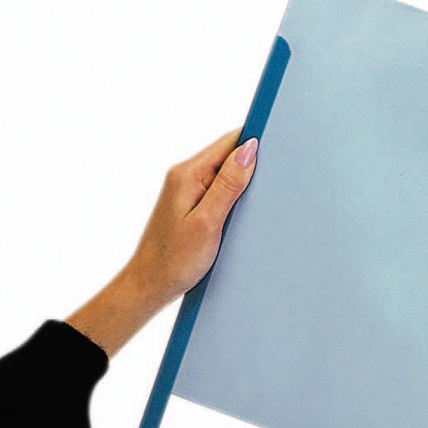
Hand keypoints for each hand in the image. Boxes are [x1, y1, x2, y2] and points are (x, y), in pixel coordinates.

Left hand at [66, 129, 257, 356]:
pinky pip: (219, 189)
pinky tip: (241, 213)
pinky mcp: (192, 203)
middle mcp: (185, 175)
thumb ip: (228, 184)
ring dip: (244, 183)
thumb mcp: (207, 222)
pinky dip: (234, 196)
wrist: (149, 285)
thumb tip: (249, 149)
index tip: (278, 150)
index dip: (254, 142)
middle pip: (228, 154)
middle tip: (271, 186)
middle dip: (252, 164)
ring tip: (255, 204)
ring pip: (226, 173)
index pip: (229, 142)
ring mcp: (187, 189)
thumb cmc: (174, 259)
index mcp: (187, 174)